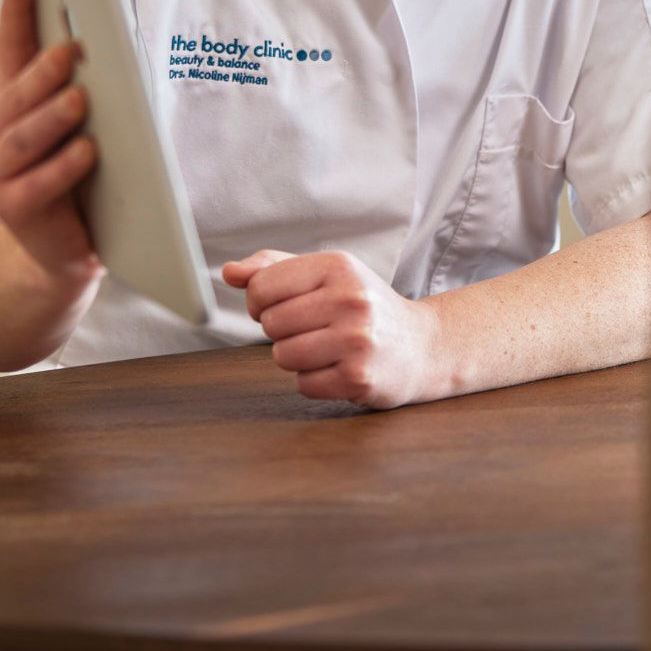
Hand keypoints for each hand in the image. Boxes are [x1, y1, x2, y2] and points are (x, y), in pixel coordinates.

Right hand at [0, 0, 103, 293]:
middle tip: (70, 49)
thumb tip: (101, 40)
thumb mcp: (73, 127)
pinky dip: (64, 166)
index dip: (16, 11)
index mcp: (11, 103)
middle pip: (17, 93)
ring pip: (24, 137)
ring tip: (80, 98)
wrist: (59, 253)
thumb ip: (77, 87)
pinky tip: (87, 151)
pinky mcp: (15, 209)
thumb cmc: (76, 179)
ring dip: (53, 115)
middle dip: (43, 70)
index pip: (11, 48)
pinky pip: (38, 184)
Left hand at [220, 249, 449, 408]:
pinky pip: (304, 384)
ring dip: (297, 357)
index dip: (262, 302)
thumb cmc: (364, 307)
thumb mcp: (327, 275)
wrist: (422, 347)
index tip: (286, 306)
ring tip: (328, 348)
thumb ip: (274, 268)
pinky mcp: (359, 377)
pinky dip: (316, 381)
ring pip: (283, 355)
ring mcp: (356, 340)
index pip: (261, 286)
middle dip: (284, 331)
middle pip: (270, 324)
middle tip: (316, 329)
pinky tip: (340, 368)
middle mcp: (350, 299)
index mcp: (338, 266)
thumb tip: (229, 272)